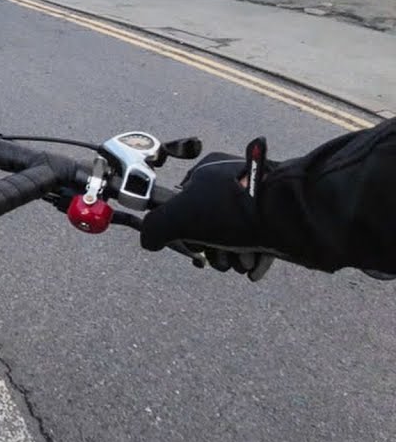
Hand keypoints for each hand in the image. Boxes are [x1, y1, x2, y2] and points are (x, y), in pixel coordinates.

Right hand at [141, 151, 277, 280]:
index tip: (194, 248)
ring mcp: (258, 197)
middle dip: (212, 250)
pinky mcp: (279, 215)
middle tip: (220, 261)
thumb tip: (150, 241)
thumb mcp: (178, 218)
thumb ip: (153, 229)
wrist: (291, 215)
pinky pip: (260, 239)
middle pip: (209, 224)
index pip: (182, 203)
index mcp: (208, 170)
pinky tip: (253, 271)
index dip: (183, 231)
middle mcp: (233, 179)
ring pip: (235, 234)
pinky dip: (254, 257)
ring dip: (233, 257)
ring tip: (241, 264)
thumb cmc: (231, 211)